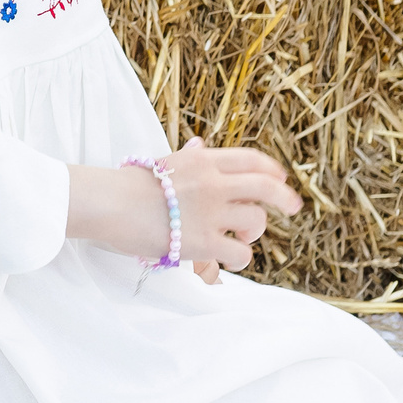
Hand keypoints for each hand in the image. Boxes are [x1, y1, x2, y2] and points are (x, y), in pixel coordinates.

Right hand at [66, 134, 300, 272]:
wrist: (109, 203)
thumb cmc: (128, 184)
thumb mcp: (163, 162)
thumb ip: (188, 157)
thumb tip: (199, 145)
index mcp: (203, 160)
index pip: (250, 159)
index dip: (271, 169)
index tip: (280, 178)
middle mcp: (213, 182)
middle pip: (265, 187)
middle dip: (285, 198)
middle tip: (293, 207)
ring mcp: (211, 212)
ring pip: (256, 220)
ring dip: (254, 231)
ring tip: (241, 236)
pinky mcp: (205, 241)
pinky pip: (240, 252)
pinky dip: (239, 257)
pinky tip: (229, 257)